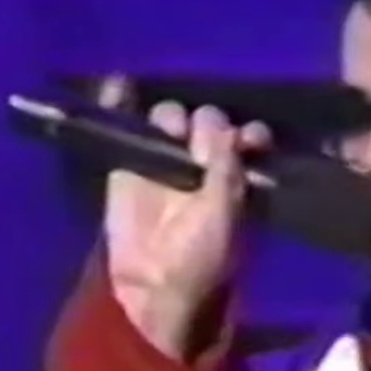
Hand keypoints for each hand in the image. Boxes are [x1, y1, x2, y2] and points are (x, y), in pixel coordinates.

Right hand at [95, 75, 268, 355]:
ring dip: (172, 117)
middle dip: (208, 122)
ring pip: (170, 120)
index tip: (248, 137)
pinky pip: (128, 128)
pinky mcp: (128, 165)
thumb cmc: (200, 252)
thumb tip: (216, 122)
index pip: (246, 139)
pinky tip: (121, 85)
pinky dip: (123, 104)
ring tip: (170, 131)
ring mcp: (165, 163)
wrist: (153, 284)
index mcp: (235, 177)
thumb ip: (223, 164)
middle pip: (207, 122)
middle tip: (198, 139)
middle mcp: (202, 165)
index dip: (248, 132)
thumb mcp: (224, 209)